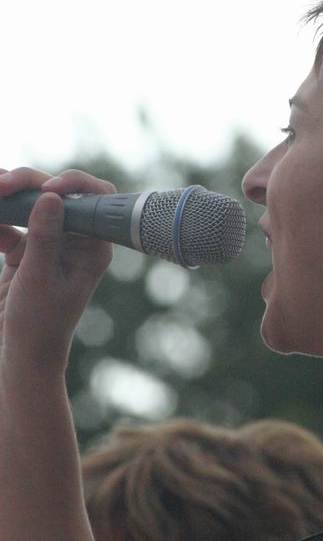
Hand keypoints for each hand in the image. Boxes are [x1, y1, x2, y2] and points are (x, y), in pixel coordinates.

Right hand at [0, 167, 114, 373]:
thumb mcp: (40, 277)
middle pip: (57, 195)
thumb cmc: (39, 324)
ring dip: (11, 195)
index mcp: (92, 246)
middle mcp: (75, 240)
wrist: (21, 357)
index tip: (48, 186)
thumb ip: (44, 235)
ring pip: (31, 204)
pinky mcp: (25, 252)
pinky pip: (11, 224)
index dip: (75, 183)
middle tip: (3, 184)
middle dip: (29, 183)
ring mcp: (50, 244)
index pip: (95, 199)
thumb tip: (52, 195)